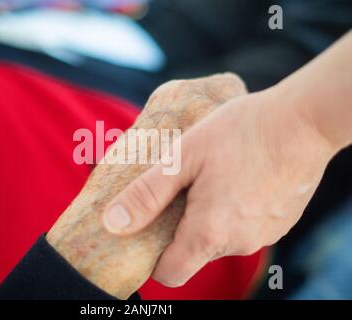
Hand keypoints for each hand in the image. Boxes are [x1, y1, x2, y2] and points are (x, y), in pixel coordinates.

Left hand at [102, 86, 336, 286]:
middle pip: (194, 252)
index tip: (151, 230)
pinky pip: (245, 227)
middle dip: (181, 227)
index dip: (154, 259)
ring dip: (209, 216)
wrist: (304, 121)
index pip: (170, 274)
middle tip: (181, 188)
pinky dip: (235, 211)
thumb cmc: (239, 133)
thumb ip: (146, 195)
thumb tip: (112, 224)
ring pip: (221, 238)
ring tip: (210, 178)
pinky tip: (236, 178)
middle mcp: (238, 243)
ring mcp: (264, 235)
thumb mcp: (182, 157)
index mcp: (209, 233)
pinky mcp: (280, 224)